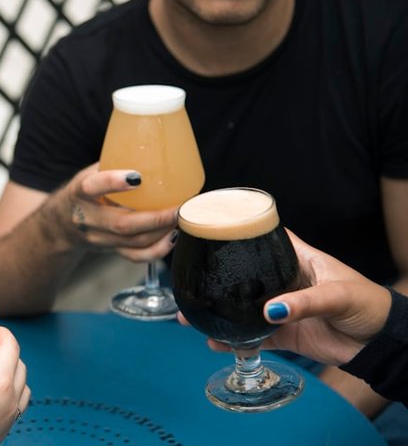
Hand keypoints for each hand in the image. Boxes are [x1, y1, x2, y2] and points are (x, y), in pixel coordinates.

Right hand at [62, 163, 177, 261]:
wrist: (61, 224)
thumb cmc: (84, 192)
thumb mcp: (89, 173)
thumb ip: (114, 164)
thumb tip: (154, 146)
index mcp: (79, 193)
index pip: (92, 187)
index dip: (113, 182)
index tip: (137, 177)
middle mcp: (86, 219)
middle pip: (121, 224)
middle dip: (155, 217)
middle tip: (178, 206)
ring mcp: (98, 239)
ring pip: (133, 241)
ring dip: (162, 231)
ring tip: (181, 218)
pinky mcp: (110, 251)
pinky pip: (135, 256)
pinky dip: (158, 249)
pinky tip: (173, 236)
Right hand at [192, 231, 391, 365]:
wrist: (381, 344)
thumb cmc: (368, 305)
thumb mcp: (338, 295)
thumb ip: (304, 302)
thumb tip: (270, 311)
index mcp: (299, 260)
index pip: (267, 238)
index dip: (243, 231)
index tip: (214, 228)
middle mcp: (285, 282)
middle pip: (245, 276)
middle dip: (218, 280)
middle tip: (191, 283)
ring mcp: (282, 309)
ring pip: (243, 308)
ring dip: (220, 314)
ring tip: (191, 318)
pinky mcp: (285, 334)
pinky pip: (254, 337)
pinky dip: (235, 341)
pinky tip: (217, 343)